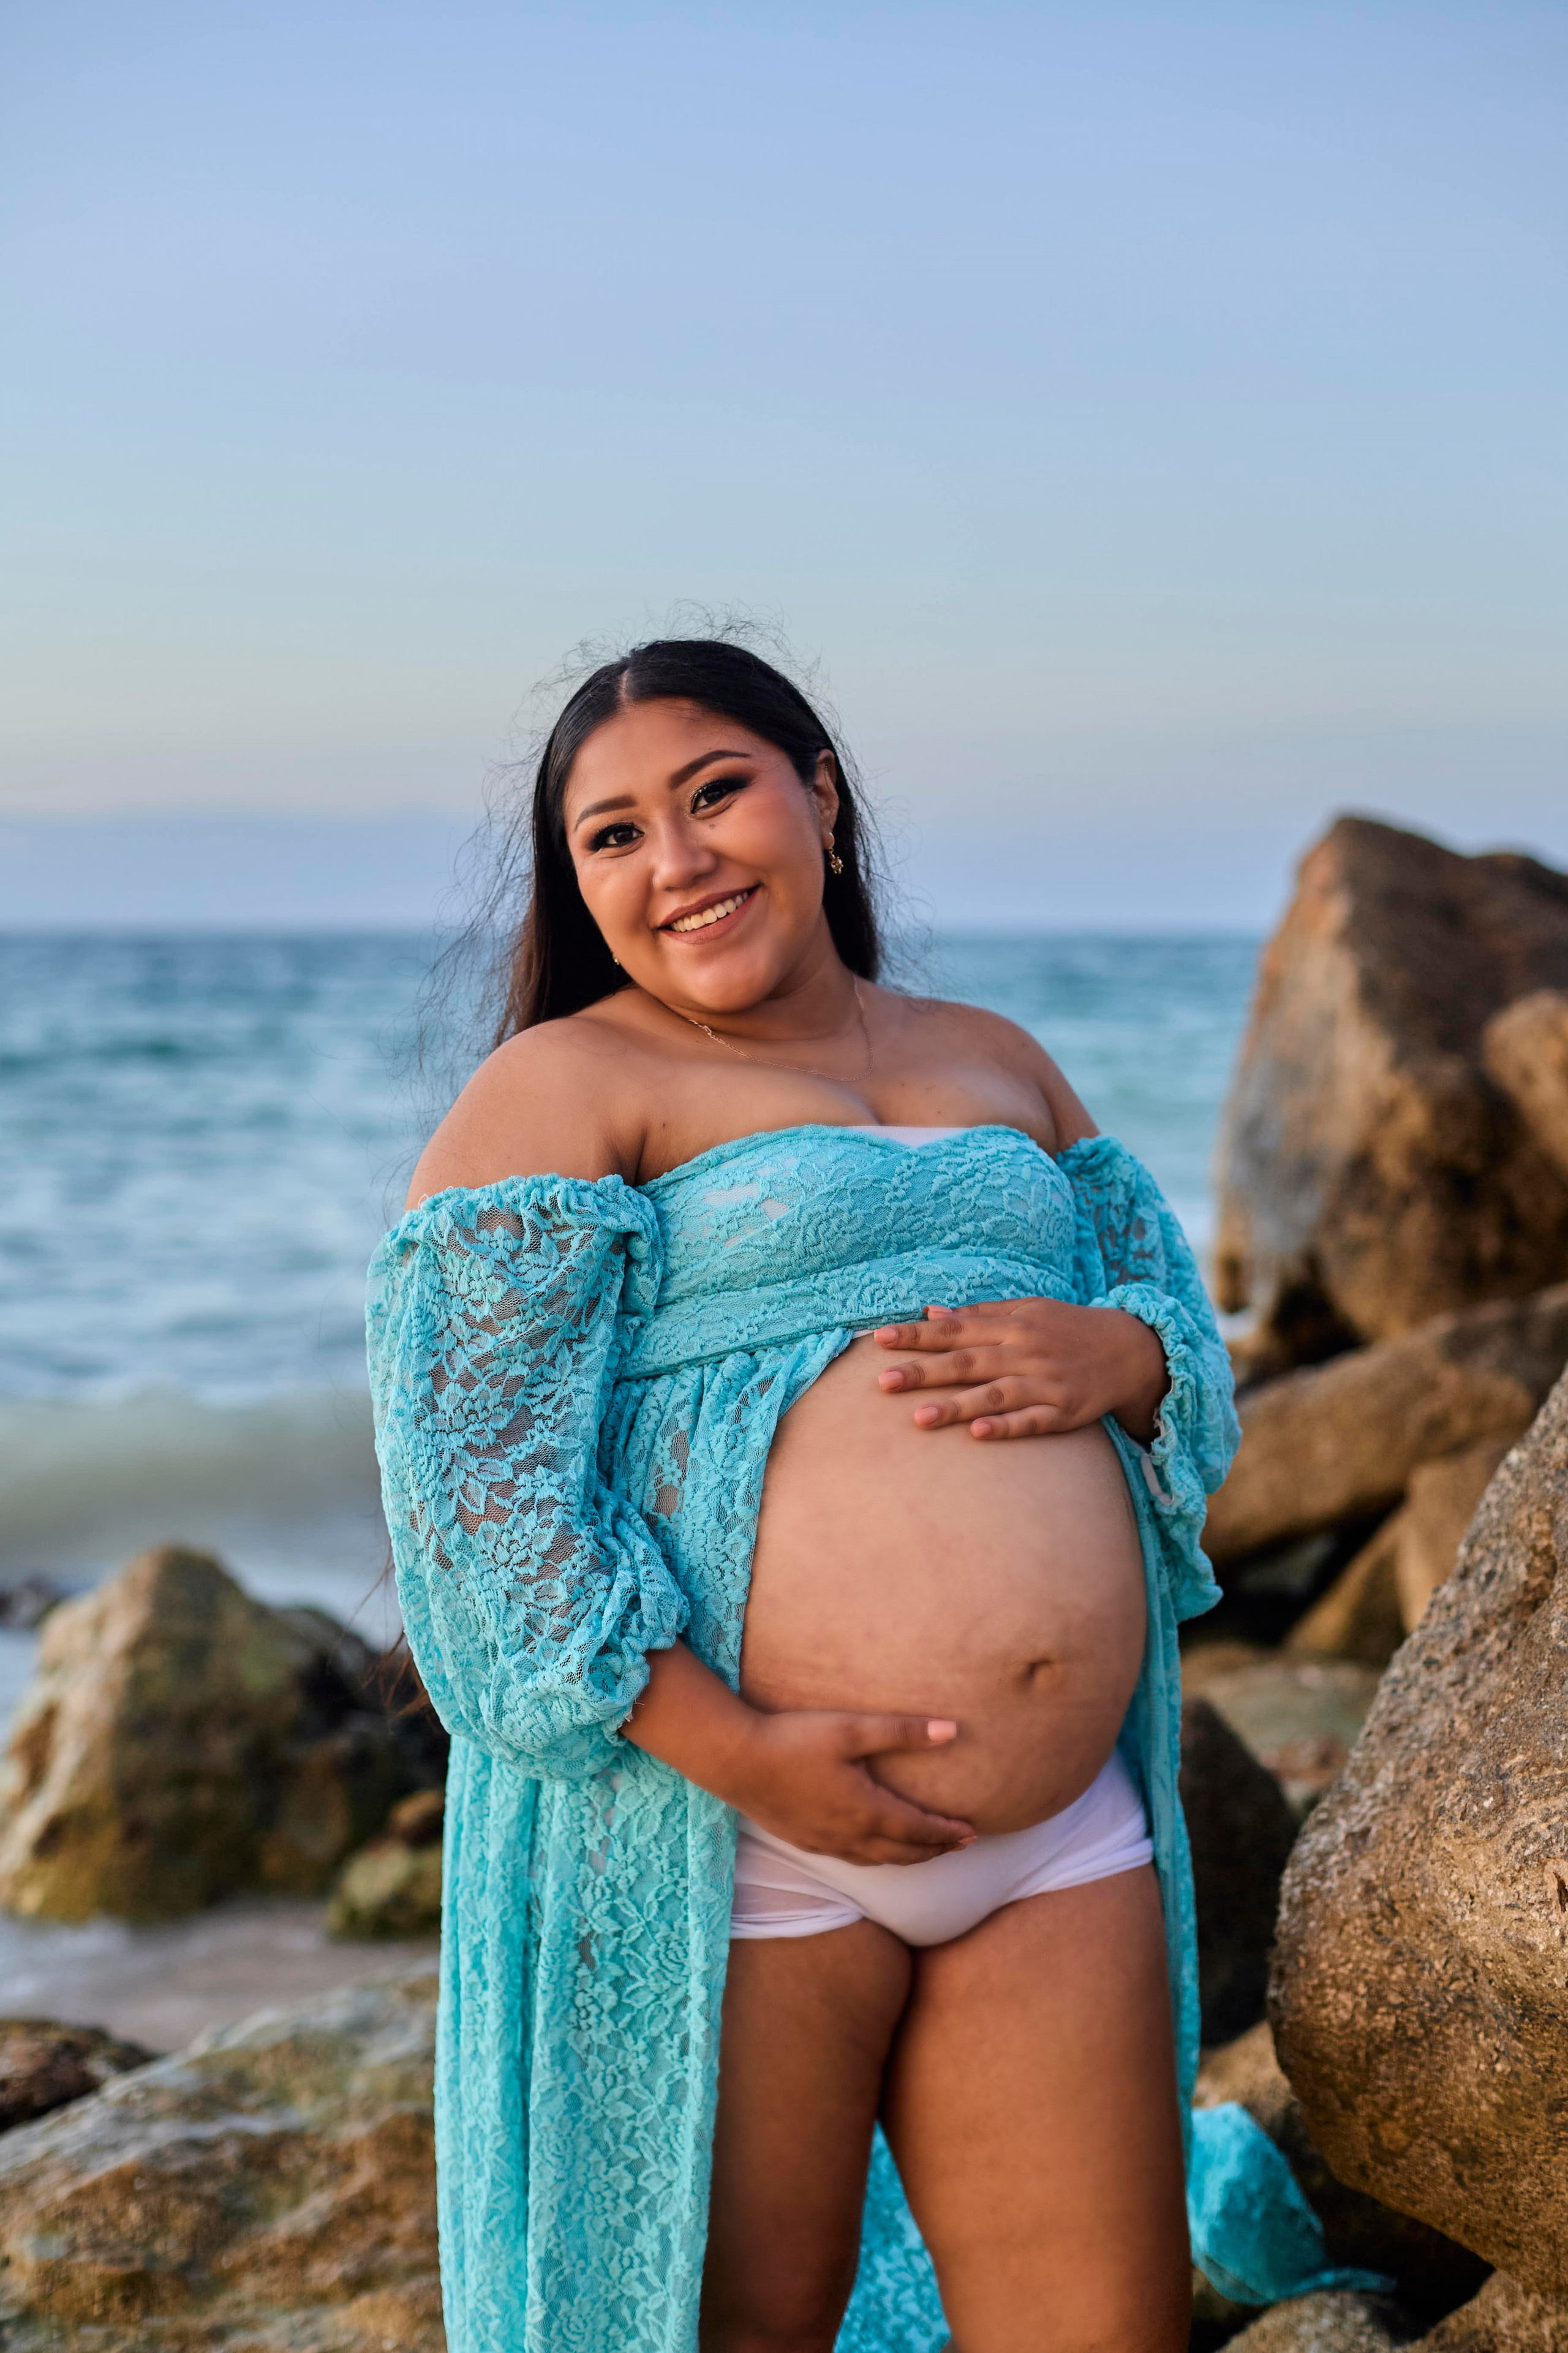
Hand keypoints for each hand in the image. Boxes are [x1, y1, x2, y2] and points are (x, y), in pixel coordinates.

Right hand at [725, 1708, 975, 1864]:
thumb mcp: (851, 1728)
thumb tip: (953, 1731)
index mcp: (866, 1810)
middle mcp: (850, 1834)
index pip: (919, 1829)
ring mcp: (825, 1842)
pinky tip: (874, 1850)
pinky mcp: (805, 1841)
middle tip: (961, 1846)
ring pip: (878, 1861)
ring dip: (908, 1858)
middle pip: (903, 1852)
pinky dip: (877, 1859)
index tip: (972, 1831)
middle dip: (935, 1850)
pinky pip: (852, 1859)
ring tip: (927, 1852)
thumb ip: (902, 1731)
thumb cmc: (795, 1739)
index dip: (947, 1833)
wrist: (737, 1761)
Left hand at [872, 1297, 1168, 1444]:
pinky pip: (1031, 1422)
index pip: (954, 1330)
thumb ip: (979, 1314)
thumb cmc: (1066, 1328)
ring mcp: (1045, 1383)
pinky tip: (978, 1435)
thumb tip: (932, 1312)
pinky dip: (1006, 1427)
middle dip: (924, 1372)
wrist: (1129, 1349)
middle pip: (967, 1363)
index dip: (917, 1335)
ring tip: (918, 1418)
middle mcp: (1024, 1352)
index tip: (879, 1341)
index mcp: (1011, 1325)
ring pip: (994, 1395)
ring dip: (956, 1406)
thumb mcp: (1026, 1311)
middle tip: (882, 1383)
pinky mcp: (1064, 1412)